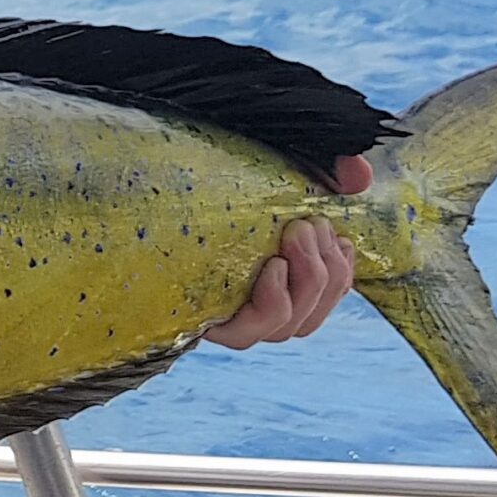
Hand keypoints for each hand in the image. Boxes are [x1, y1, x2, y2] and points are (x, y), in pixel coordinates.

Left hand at [204, 154, 369, 348]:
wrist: (137, 180)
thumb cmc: (208, 171)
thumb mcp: (270, 165)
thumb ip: (322, 167)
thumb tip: (359, 176)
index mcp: (267, 278)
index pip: (320, 298)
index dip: (342, 279)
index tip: (341, 239)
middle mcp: (246, 303)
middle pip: (310, 316)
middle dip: (326, 273)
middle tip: (309, 228)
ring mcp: (223, 314)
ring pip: (289, 328)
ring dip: (308, 283)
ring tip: (295, 237)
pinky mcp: (196, 318)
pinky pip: (249, 332)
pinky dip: (274, 303)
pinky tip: (270, 268)